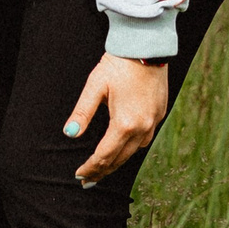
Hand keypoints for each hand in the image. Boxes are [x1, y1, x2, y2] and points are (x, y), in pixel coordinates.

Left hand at [64, 53, 170, 184]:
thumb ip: (82, 112)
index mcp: (125, 123)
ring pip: (133, 151)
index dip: (91, 167)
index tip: (78, 175)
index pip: (104, 155)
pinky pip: (144, 140)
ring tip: (102, 169)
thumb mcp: (95, 86)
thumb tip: (69, 134)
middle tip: (87, 180)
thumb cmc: (118, 64)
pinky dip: (130, 149)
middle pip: (120, 158)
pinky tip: (122, 149)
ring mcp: (154, 121)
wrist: (147, 47)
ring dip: (117, 162)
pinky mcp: (159, 114)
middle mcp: (142, 127)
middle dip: (102, 170)